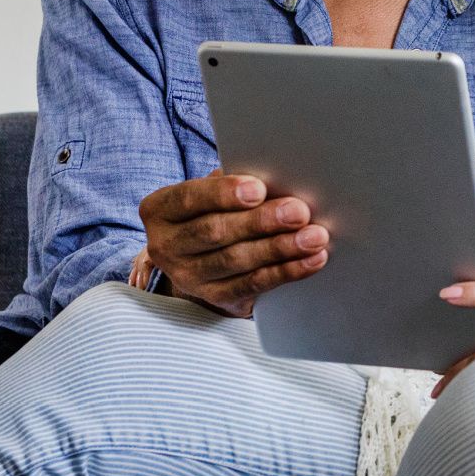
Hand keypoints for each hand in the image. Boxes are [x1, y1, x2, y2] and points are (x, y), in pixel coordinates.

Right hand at [137, 169, 330, 317]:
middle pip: (215, 232)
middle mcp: (166, 246)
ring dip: (280, 248)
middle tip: (298, 212)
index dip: (224, 194)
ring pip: (237, 260)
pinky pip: (253, 284)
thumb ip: (233, 184)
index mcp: (160, 210)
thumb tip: (273, 177)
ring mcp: (188, 276)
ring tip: (314, 237)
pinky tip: (311, 260)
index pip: (190, 198)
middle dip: (261, 221)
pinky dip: (286, 271)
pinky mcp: (214, 298)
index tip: (258, 188)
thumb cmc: (213, 212)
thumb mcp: (213, 194)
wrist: (202, 261)